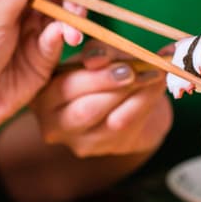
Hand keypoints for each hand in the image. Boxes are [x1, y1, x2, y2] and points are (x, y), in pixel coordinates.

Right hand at [30, 40, 172, 156]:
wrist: (126, 102)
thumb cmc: (105, 73)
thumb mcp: (98, 56)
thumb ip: (99, 53)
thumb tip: (97, 59)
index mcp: (43, 93)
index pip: (62, 86)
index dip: (92, 74)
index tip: (113, 59)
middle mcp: (53, 122)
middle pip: (85, 109)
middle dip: (113, 86)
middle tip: (135, 69)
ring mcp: (78, 141)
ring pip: (110, 121)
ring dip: (137, 95)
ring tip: (155, 73)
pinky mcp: (104, 148)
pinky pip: (129, 126)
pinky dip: (146, 103)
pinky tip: (157, 86)